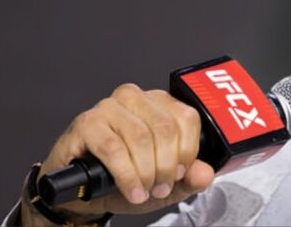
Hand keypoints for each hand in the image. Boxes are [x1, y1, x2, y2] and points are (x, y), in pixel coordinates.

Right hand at [24, 83, 213, 224]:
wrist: (83, 190)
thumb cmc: (124, 177)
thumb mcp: (165, 182)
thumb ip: (189, 178)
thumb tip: (206, 173)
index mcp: (160, 104)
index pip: (187, 118)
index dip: (187, 151)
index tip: (180, 174)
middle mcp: (136, 99)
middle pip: (165, 128)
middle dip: (166, 166)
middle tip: (160, 187)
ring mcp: (109, 107)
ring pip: (141, 137)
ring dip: (146, 172)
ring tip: (144, 191)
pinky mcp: (87, 122)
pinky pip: (113, 148)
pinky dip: (126, 174)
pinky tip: (131, 189)